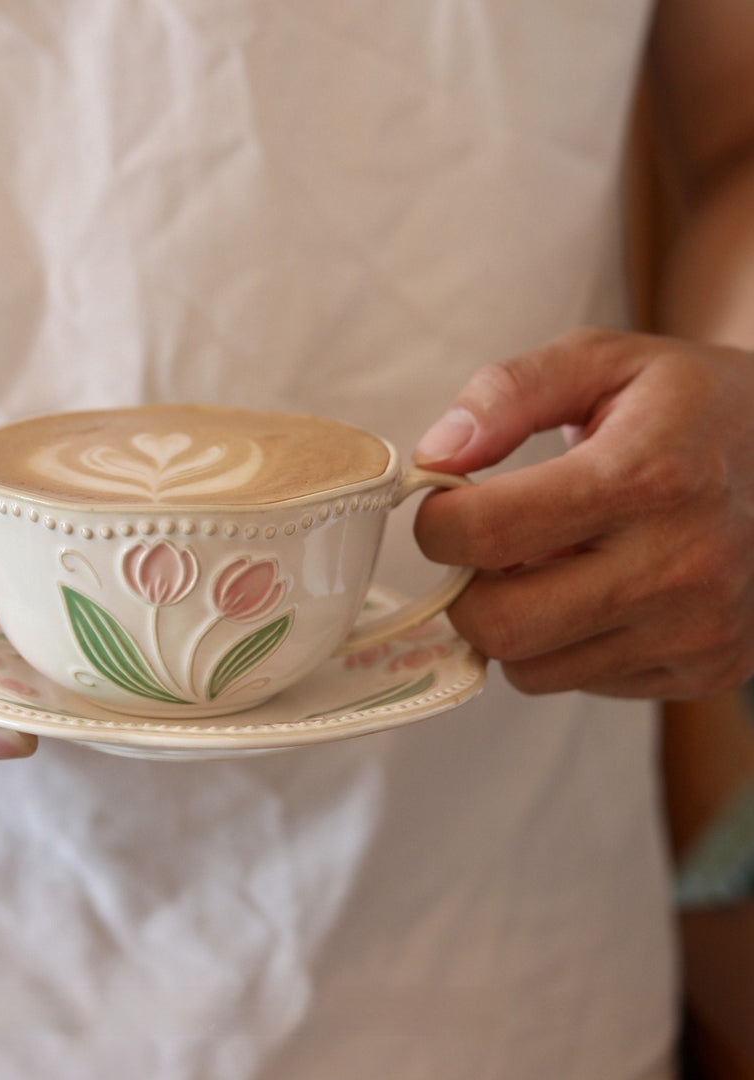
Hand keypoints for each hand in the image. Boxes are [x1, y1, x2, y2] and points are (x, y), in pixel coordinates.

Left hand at [412, 328, 753, 698]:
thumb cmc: (687, 404)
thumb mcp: (600, 361)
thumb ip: (507, 394)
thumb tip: (435, 455)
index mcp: (647, 477)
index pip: (488, 534)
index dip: (438, 523)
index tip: (446, 504)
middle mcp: (680, 565)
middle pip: (500, 625)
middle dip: (465, 588)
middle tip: (486, 548)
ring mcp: (698, 629)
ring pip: (531, 669)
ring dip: (513, 622)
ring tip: (550, 564)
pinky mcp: (707, 669)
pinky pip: (582, 682)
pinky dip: (564, 643)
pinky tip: (598, 591)